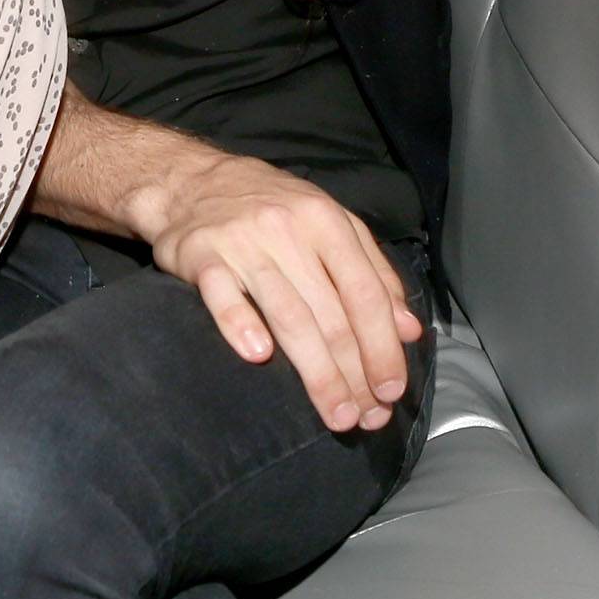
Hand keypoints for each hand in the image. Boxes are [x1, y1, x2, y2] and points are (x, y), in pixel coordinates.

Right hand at [131, 152, 425, 434]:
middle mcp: (289, 230)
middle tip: (366, 417)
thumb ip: (371, 272)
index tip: (391, 390)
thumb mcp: (329, 224)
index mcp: (327, 221)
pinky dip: (240, 325)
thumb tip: (408, 329)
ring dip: (316, 372)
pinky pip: (223, 295)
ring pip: (288, 315)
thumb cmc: (271, 208)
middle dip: (353, 373)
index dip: (382, 345)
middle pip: (330, 314)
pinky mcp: (200, 255)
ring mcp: (243, 242)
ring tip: (335, 414)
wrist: (190, 181)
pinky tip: (258, 358)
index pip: (364, 292)